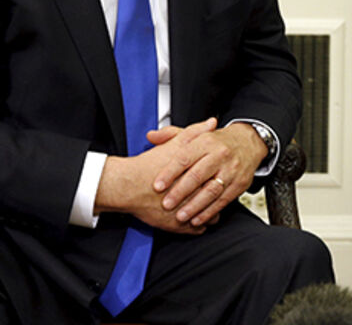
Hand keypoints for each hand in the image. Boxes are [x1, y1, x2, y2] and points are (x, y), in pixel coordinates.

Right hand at [94, 118, 218, 233]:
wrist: (127, 186)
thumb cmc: (150, 164)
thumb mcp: (175, 143)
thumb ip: (195, 132)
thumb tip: (211, 123)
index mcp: (198, 175)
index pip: (220, 178)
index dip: (224, 176)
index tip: (224, 173)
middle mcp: (196, 195)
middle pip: (217, 198)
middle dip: (220, 195)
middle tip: (221, 189)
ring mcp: (188, 212)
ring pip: (209, 216)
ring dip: (210, 211)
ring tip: (211, 205)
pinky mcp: (177, 226)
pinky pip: (196, 229)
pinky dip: (198, 224)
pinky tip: (198, 219)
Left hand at [148, 119, 267, 226]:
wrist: (249, 143)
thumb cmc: (217, 142)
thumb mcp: (196, 134)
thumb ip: (171, 135)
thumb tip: (151, 136)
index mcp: (206, 141)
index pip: (185, 157)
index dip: (170, 173)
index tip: (157, 186)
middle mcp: (220, 155)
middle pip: (198, 175)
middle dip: (180, 192)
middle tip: (166, 204)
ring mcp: (231, 170)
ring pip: (211, 190)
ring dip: (195, 206)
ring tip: (180, 216)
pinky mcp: (239, 184)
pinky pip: (223, 200)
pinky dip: (209, 212)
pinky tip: (197, 219)